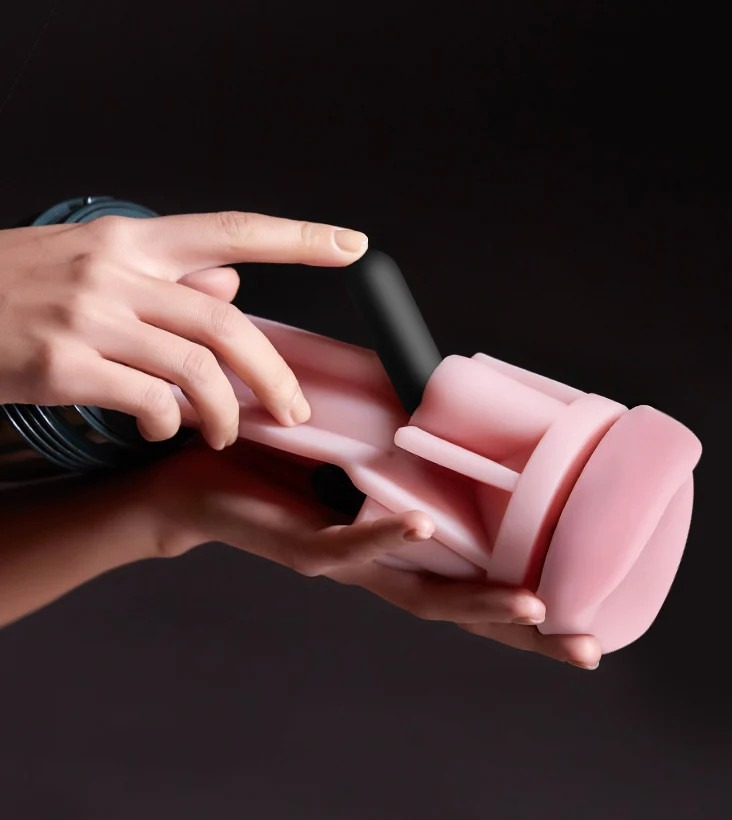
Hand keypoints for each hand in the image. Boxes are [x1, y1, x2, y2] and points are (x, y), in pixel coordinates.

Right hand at [0, 211, 367, 448]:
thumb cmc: (14, 285)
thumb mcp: (92, 262)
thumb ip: (167, 274)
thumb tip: (234, 282)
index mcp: (131, 240)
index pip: (232, 230)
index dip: (299, 237)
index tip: (351, 244)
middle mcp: (116, 271)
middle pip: (226, 323)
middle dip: (272, 374)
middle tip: (292, 411)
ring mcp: (89, 316)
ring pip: (194, 369)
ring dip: (222, 412)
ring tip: (223, 434)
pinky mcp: (61, 364)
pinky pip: (144, 400)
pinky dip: (165, 422)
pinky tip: (161, 428)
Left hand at [146, 441, 602, 669]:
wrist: (192, 478)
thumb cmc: (278, 458)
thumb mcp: (356, 448)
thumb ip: (399, 440)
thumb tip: (447, 399)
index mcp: (395, 548)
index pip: (471, 583)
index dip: (522, 604)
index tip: (589, 620)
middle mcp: (376, 566)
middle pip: (459, 608)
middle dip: (520, 630)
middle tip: (589, 646)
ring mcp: (341, 561)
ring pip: (416, 594)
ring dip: (474, 599)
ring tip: (534, 602)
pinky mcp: (299, 544)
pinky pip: (345, 548)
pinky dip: (385, 536)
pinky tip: (423, 526)